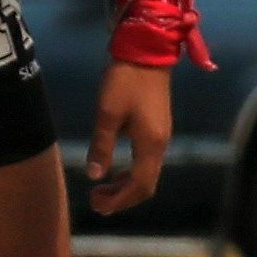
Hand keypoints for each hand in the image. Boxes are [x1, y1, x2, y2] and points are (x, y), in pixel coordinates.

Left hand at [87, 60, 173, 214]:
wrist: (147, 52)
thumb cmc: (125, 81)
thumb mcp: (107, 113)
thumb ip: (102, 146)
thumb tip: (95, 176)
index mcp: (150, 144)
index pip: (139, 185)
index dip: (119, 200)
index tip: (97, 204)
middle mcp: (160, 145)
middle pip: (147, 184)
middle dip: (122, 198)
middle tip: (96, 202)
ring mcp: (161, 136)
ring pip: (147, 174)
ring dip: (125, 186)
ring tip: (101, 189)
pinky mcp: (157, 128)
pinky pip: (147, 161)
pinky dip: (131, 172)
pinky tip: (114, 169)